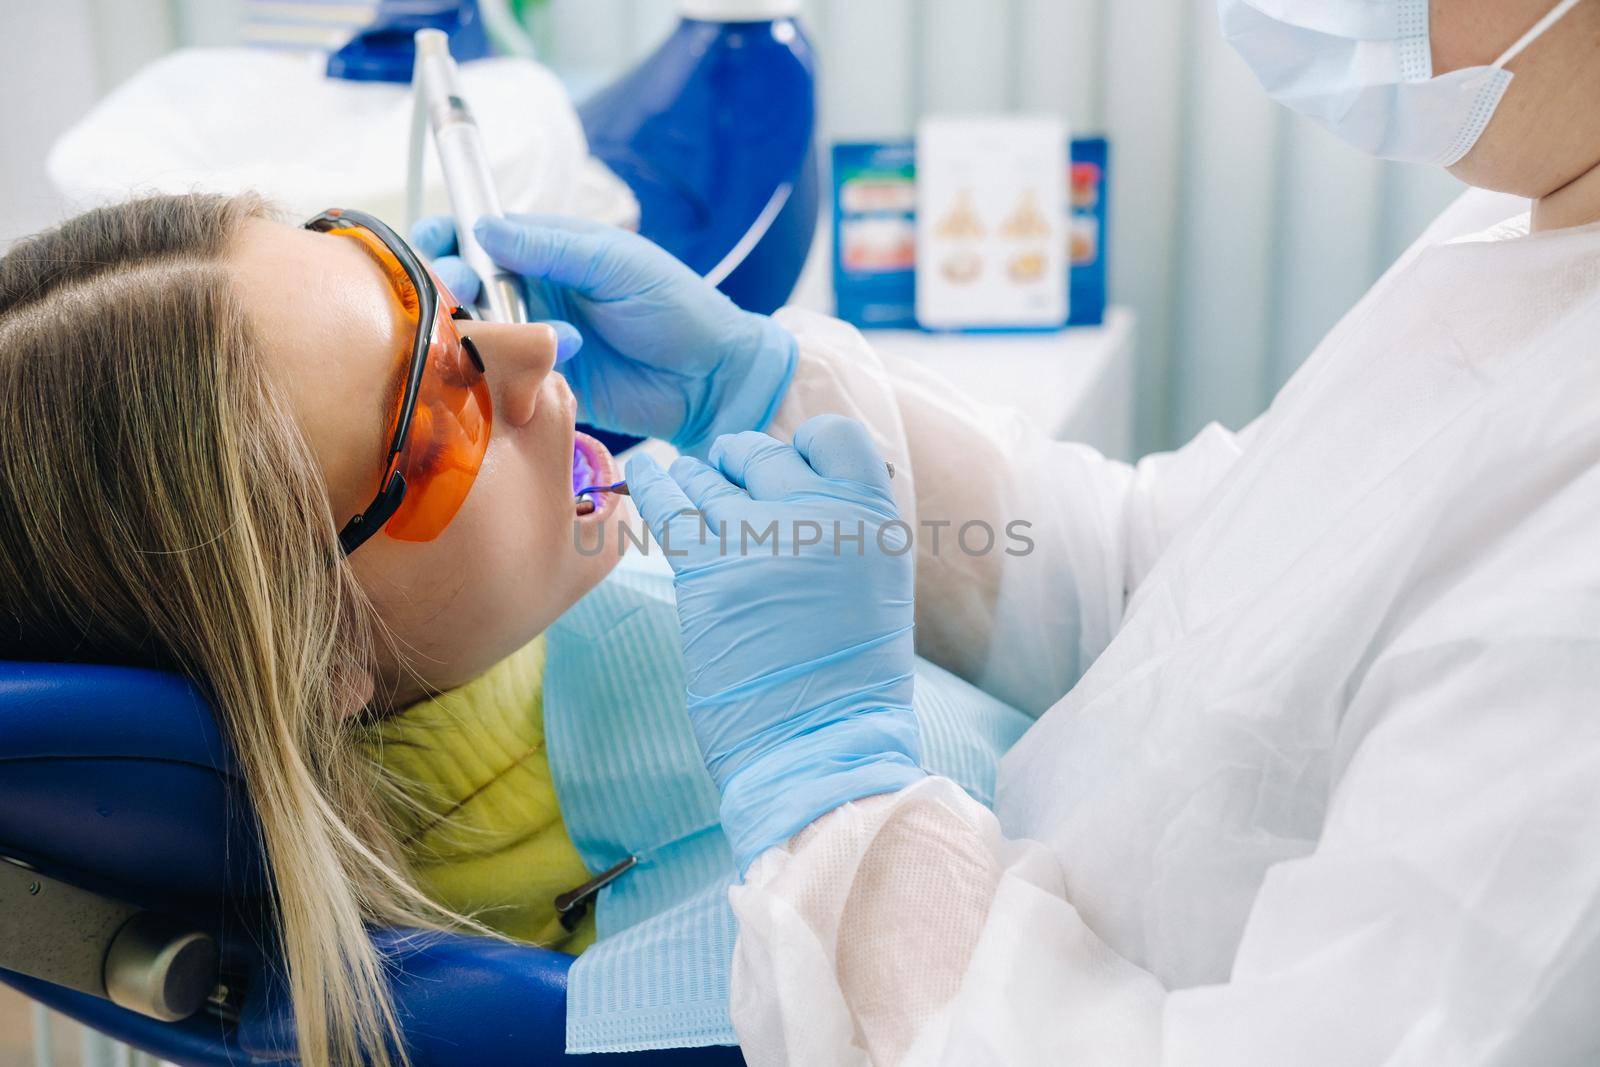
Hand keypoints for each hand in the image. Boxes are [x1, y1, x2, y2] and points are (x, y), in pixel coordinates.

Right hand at [412, 214, 797, 455]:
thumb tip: (484, 227)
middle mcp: (532, 291)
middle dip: (448, 285)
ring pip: (473, 332)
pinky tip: (535, 372)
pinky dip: (502, 374)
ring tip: (510, 336)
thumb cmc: (676, 307)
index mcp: (547, 249)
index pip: (476, 233)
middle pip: (460, 284)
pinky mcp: (540, 383)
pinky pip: (500, 378)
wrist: (712, 379)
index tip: (437, 242)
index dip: (446, 236)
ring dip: (478, 333)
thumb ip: (551, 248)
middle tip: (464, 294)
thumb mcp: (616, 264)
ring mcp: (532, 338)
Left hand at [626, 415, 924, 870]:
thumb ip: (845, 527)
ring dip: (695, 479)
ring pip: (711, 476)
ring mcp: (763, 540)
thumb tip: (791, 481)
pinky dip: (654, 483)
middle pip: (764, 454)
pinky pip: (670, 504)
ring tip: (685, 480)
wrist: (822, 745)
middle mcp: (823, 517)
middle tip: (729, 483)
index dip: (802, 445)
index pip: (833, 435)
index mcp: (875, 518)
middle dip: (740, 464)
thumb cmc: (848, 678)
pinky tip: (645, 472)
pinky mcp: (708, 573)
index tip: (786, 464)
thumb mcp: (874, 585)